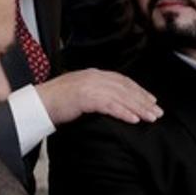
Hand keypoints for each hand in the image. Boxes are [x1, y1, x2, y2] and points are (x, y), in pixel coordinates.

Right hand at [35, 68, 162, 125]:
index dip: (138, 90)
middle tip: (158, 112)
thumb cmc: (55, 102)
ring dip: (139, 108)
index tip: (151, 100)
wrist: (37, 104)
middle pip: (126, 88)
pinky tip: (134, 120)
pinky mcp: (85, 97)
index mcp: (93, 74)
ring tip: (151, 118)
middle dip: (144, 100)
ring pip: (121, 96)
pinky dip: (124, 112)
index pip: (122, 81)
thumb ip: (94, 94)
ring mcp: (90, 85)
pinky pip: (110, 105)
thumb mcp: (78, 94)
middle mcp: (94, 77)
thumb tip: (110, 103)